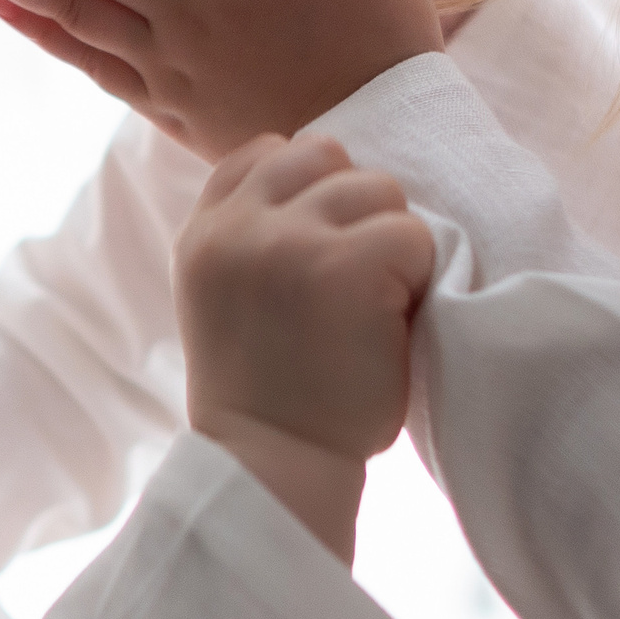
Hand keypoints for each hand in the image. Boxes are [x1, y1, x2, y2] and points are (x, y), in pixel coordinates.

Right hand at [174, 134, 436, 560]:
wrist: (273, 466)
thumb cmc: (268, 396)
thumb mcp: (228, 300)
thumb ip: (253, 239)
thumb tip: (326, 183)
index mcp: (202, 235)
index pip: (264, 152)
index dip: (307, 188)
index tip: (317, 250)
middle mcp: (235, 228)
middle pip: (326, 155)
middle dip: (353, 209)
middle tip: (353, 285)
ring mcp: (287, 241)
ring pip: (377, 188)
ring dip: (390, 244)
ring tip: (370, 309)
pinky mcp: (344, 265)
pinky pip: (412, 235)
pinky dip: (417, 279)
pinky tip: (387, 327)